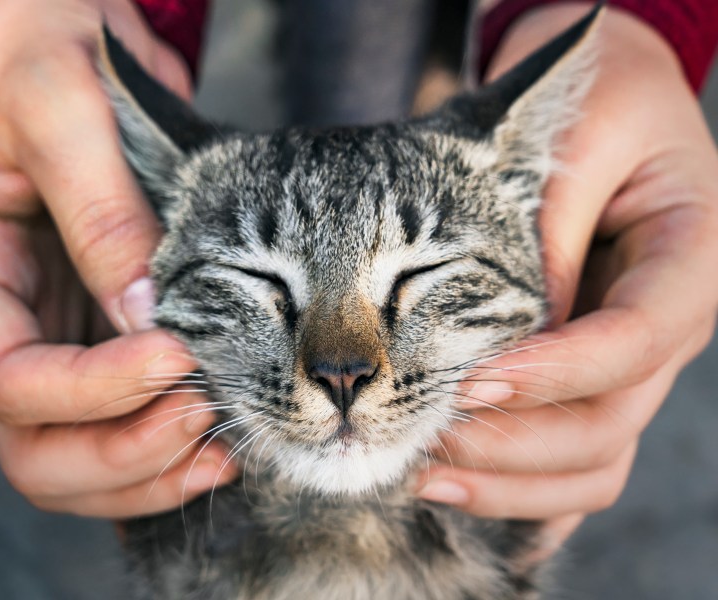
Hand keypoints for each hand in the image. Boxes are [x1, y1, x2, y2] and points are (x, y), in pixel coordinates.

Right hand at [0, 0, 233, 517]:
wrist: (70, 33)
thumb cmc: (46, 47)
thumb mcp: (62, 106)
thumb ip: (99, 211)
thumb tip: (147, 317)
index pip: (7, 376)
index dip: (94, 391)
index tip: (181, 357)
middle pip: (32, 445)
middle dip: (120, 452)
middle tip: (204, 418)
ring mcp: (50, 332)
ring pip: (73, 453)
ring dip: (146, 468)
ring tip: (221, 447)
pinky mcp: (97, 331)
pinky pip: (117, 421)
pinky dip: (164, 447)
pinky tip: (218, 437)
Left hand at [416, 3, 717, 552]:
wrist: (612, 103)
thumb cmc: (600, 103)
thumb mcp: (579, 136)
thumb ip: (547, 230)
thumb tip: (502, 338)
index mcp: (692, 261)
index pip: (634, 339)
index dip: (554, 373)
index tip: (469, 380)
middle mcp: (670, 328)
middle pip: (609, 424)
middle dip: (513, 442)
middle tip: (421, 434)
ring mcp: (633, 364)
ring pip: (593, 461)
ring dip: (509, 482)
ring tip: (421, 477)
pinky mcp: (594, 379)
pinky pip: (575, 460)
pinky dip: (523, 489)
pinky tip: (461, 492)